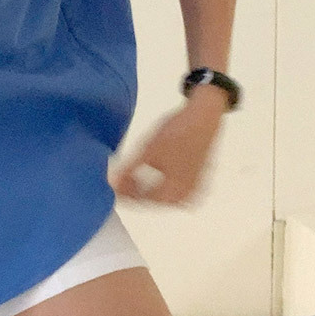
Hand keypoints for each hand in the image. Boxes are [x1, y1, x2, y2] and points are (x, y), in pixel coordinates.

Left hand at [108, 89, 227, 205]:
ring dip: (148, 187)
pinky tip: (153, 171)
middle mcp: (187, 197)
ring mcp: (196, 188)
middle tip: (120, 177)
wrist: (204, 114)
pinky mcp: (200, 178)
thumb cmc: (175, 133)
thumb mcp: (147, 151)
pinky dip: (162, 183)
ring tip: (133, 173)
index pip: (141, 200)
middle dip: (135, 190)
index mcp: (174, 193)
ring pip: (165, 195)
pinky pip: (176, 188)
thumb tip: (110, 183)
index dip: (124, 192)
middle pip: (154, 199)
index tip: (112, 183)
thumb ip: (128, 170)